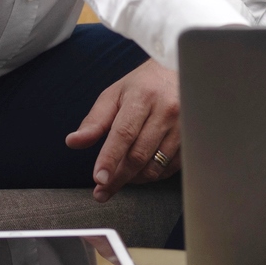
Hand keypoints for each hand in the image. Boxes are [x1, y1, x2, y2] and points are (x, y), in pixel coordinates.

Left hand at [64, 58, 181, 201]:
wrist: (181, 73)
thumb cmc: (143, 86)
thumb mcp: (114, 95)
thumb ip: (94, 121)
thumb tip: (73, 142)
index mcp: (143, 96)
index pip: (124, 133)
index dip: (110, 159)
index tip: (99, 179)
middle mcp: (166, 110)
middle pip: (138, 155)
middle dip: (117, 177)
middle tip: (102, 191)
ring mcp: (183, 126)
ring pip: (155, 166)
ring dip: (134, 179)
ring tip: (120, 176)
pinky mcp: (192, 138)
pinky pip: (170, 168)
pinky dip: (153, 175)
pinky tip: (141, 171)